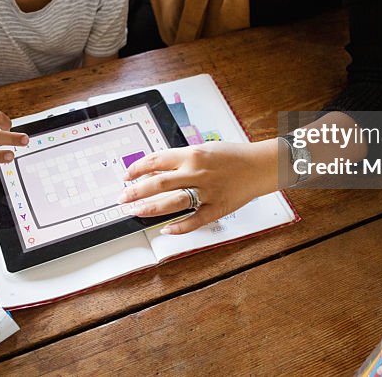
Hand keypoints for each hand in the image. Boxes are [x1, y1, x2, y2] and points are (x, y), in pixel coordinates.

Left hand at [117, 140, 278, 234]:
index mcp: (192, 154)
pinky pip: (194, 220)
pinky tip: (166, 230)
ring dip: (151, 208)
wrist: (258, 166)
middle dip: (136, 191)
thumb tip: (154, 171)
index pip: (156, 160)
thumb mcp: (203, 149)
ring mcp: (207, 191)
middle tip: (123, 198)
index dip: (137, 169)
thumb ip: (179, 160)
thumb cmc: (231, 156)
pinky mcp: (216, 208)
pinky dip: (179, 227)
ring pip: (173, 202)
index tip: (126, 175)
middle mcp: (197, 172)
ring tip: (136, 212)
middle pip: (159, 183)